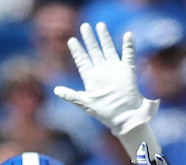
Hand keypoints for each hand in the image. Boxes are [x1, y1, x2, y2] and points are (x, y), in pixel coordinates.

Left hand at [54, 22, 158, 140]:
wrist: (124, 117)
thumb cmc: (105, 112)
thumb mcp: (86, 103)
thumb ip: (72, 95)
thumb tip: (56, 90)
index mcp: (91, 78)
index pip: (82, 61)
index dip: (77, 50)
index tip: (71, 40)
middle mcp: (102, 72)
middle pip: (94, 51)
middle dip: (89, 39)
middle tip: (84, 26)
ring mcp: (114, 70)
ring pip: (108, 49)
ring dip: (105, 37)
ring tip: (100, 25)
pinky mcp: (127, 70)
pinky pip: (128, 55)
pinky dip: (129, 45)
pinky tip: (128, 35)